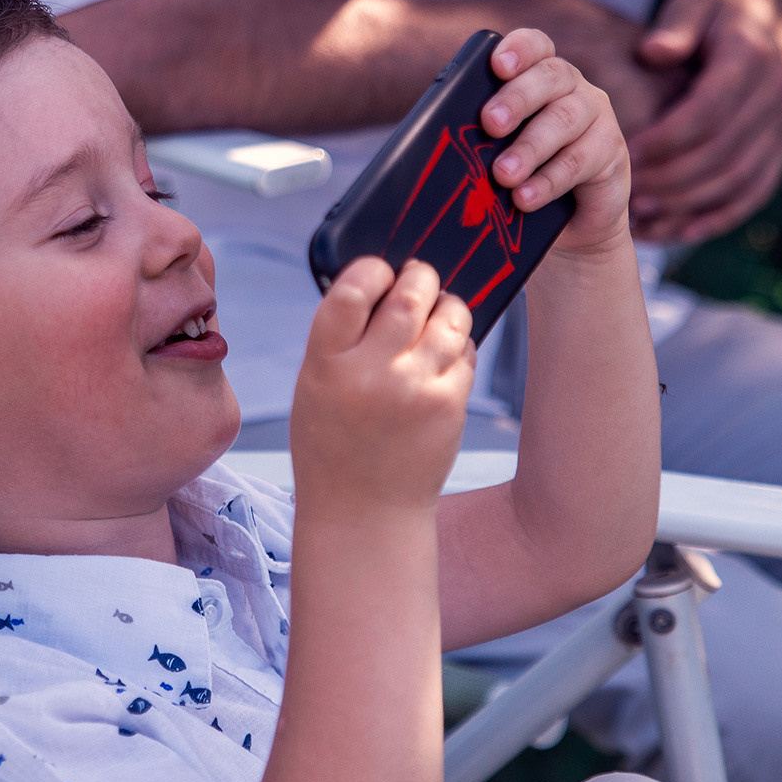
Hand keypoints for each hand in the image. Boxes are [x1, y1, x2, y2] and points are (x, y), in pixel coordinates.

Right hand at [290, 257, 472, 515]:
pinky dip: (458, 346)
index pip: (352, 289)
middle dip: (420, 278)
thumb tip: (384, 284)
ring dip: (447, 306)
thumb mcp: (315, 386)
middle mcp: (372, 372)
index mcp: (326, 363)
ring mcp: (416, 388)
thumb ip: (342, 338)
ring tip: (437, 315)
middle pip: (411, 294)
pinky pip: (466, 353)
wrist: (364, 511)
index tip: (380, 273)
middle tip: (419, 281)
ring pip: (449, 317)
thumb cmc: (333, 444)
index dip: (372, 269)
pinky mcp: (449, 405)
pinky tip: (441, 360)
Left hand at [477, 28, 632, 258]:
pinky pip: (579, 161)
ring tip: (502, 174)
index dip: (519, 49)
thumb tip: (433, 143)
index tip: (497, 64)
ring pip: (564, 119)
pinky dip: (548, 181)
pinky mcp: (610, 151)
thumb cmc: (523, 176)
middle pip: (549, 77)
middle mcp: (570, 87)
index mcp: (538, 75)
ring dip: (529, 147)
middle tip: (490, 123)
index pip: (534, 47)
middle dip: (516, 98)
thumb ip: (478, 138)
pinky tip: (525, 198)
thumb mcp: (497, 153)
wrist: (572, 223)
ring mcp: (595, 115)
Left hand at [624, 0, 781, 242]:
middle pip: (722, 152)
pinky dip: (719, 217)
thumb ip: (675, 27)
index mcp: (750, 59)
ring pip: (738, 179)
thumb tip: (653, 51)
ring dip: (689, 203)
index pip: (709, 111)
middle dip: (671, 179)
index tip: (629, 153)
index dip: (668, 138)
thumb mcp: (695, 4)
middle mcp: (775, 95)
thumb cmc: (722, 11)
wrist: (777, 15)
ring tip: (643, 215)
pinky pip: (754, 192)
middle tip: (627, 193)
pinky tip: (681, 232)